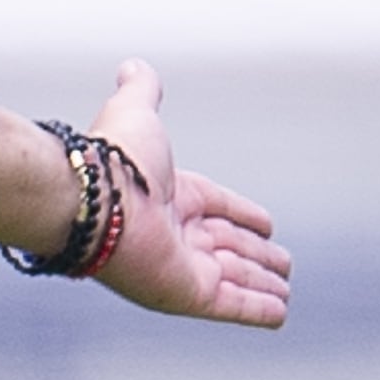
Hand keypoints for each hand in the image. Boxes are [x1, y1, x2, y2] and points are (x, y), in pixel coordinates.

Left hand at [85, 61, 291, 327]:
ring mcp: (182, 268)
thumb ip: (141, 90)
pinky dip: (258, 310)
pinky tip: (280, 313)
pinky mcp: (189, 295)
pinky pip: (233, 306)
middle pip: (227, 247)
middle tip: (283, 263)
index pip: (216, 207)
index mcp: (170, 197)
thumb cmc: (113, 160)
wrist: (95, 202)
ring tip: (284, 288)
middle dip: (256, 256)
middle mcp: (176, 235)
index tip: (267, 224)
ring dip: (261, 284)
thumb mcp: (134, 113)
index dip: (241, 215)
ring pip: (234, 278)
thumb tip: (134, 66)